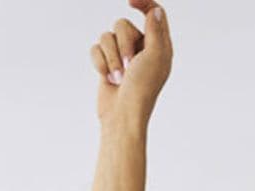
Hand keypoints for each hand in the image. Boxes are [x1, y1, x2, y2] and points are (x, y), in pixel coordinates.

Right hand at [91, 0, 172, 128]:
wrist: (122, 114)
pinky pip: (96, 48)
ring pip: (106, 36)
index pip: (152, 12)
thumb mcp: (155, 56)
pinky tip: (107, 78)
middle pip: (123, 24)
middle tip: (129, 65)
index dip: (142, 2)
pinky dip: (100, 63)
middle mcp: (141, 47)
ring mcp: (122, 55)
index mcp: (158, 45)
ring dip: (110, 58)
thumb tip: (155, 9)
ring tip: (119, 77)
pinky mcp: (107, 63)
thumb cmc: (142, 88)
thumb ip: (156, 30)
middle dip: (122, 45)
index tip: (130, 1)